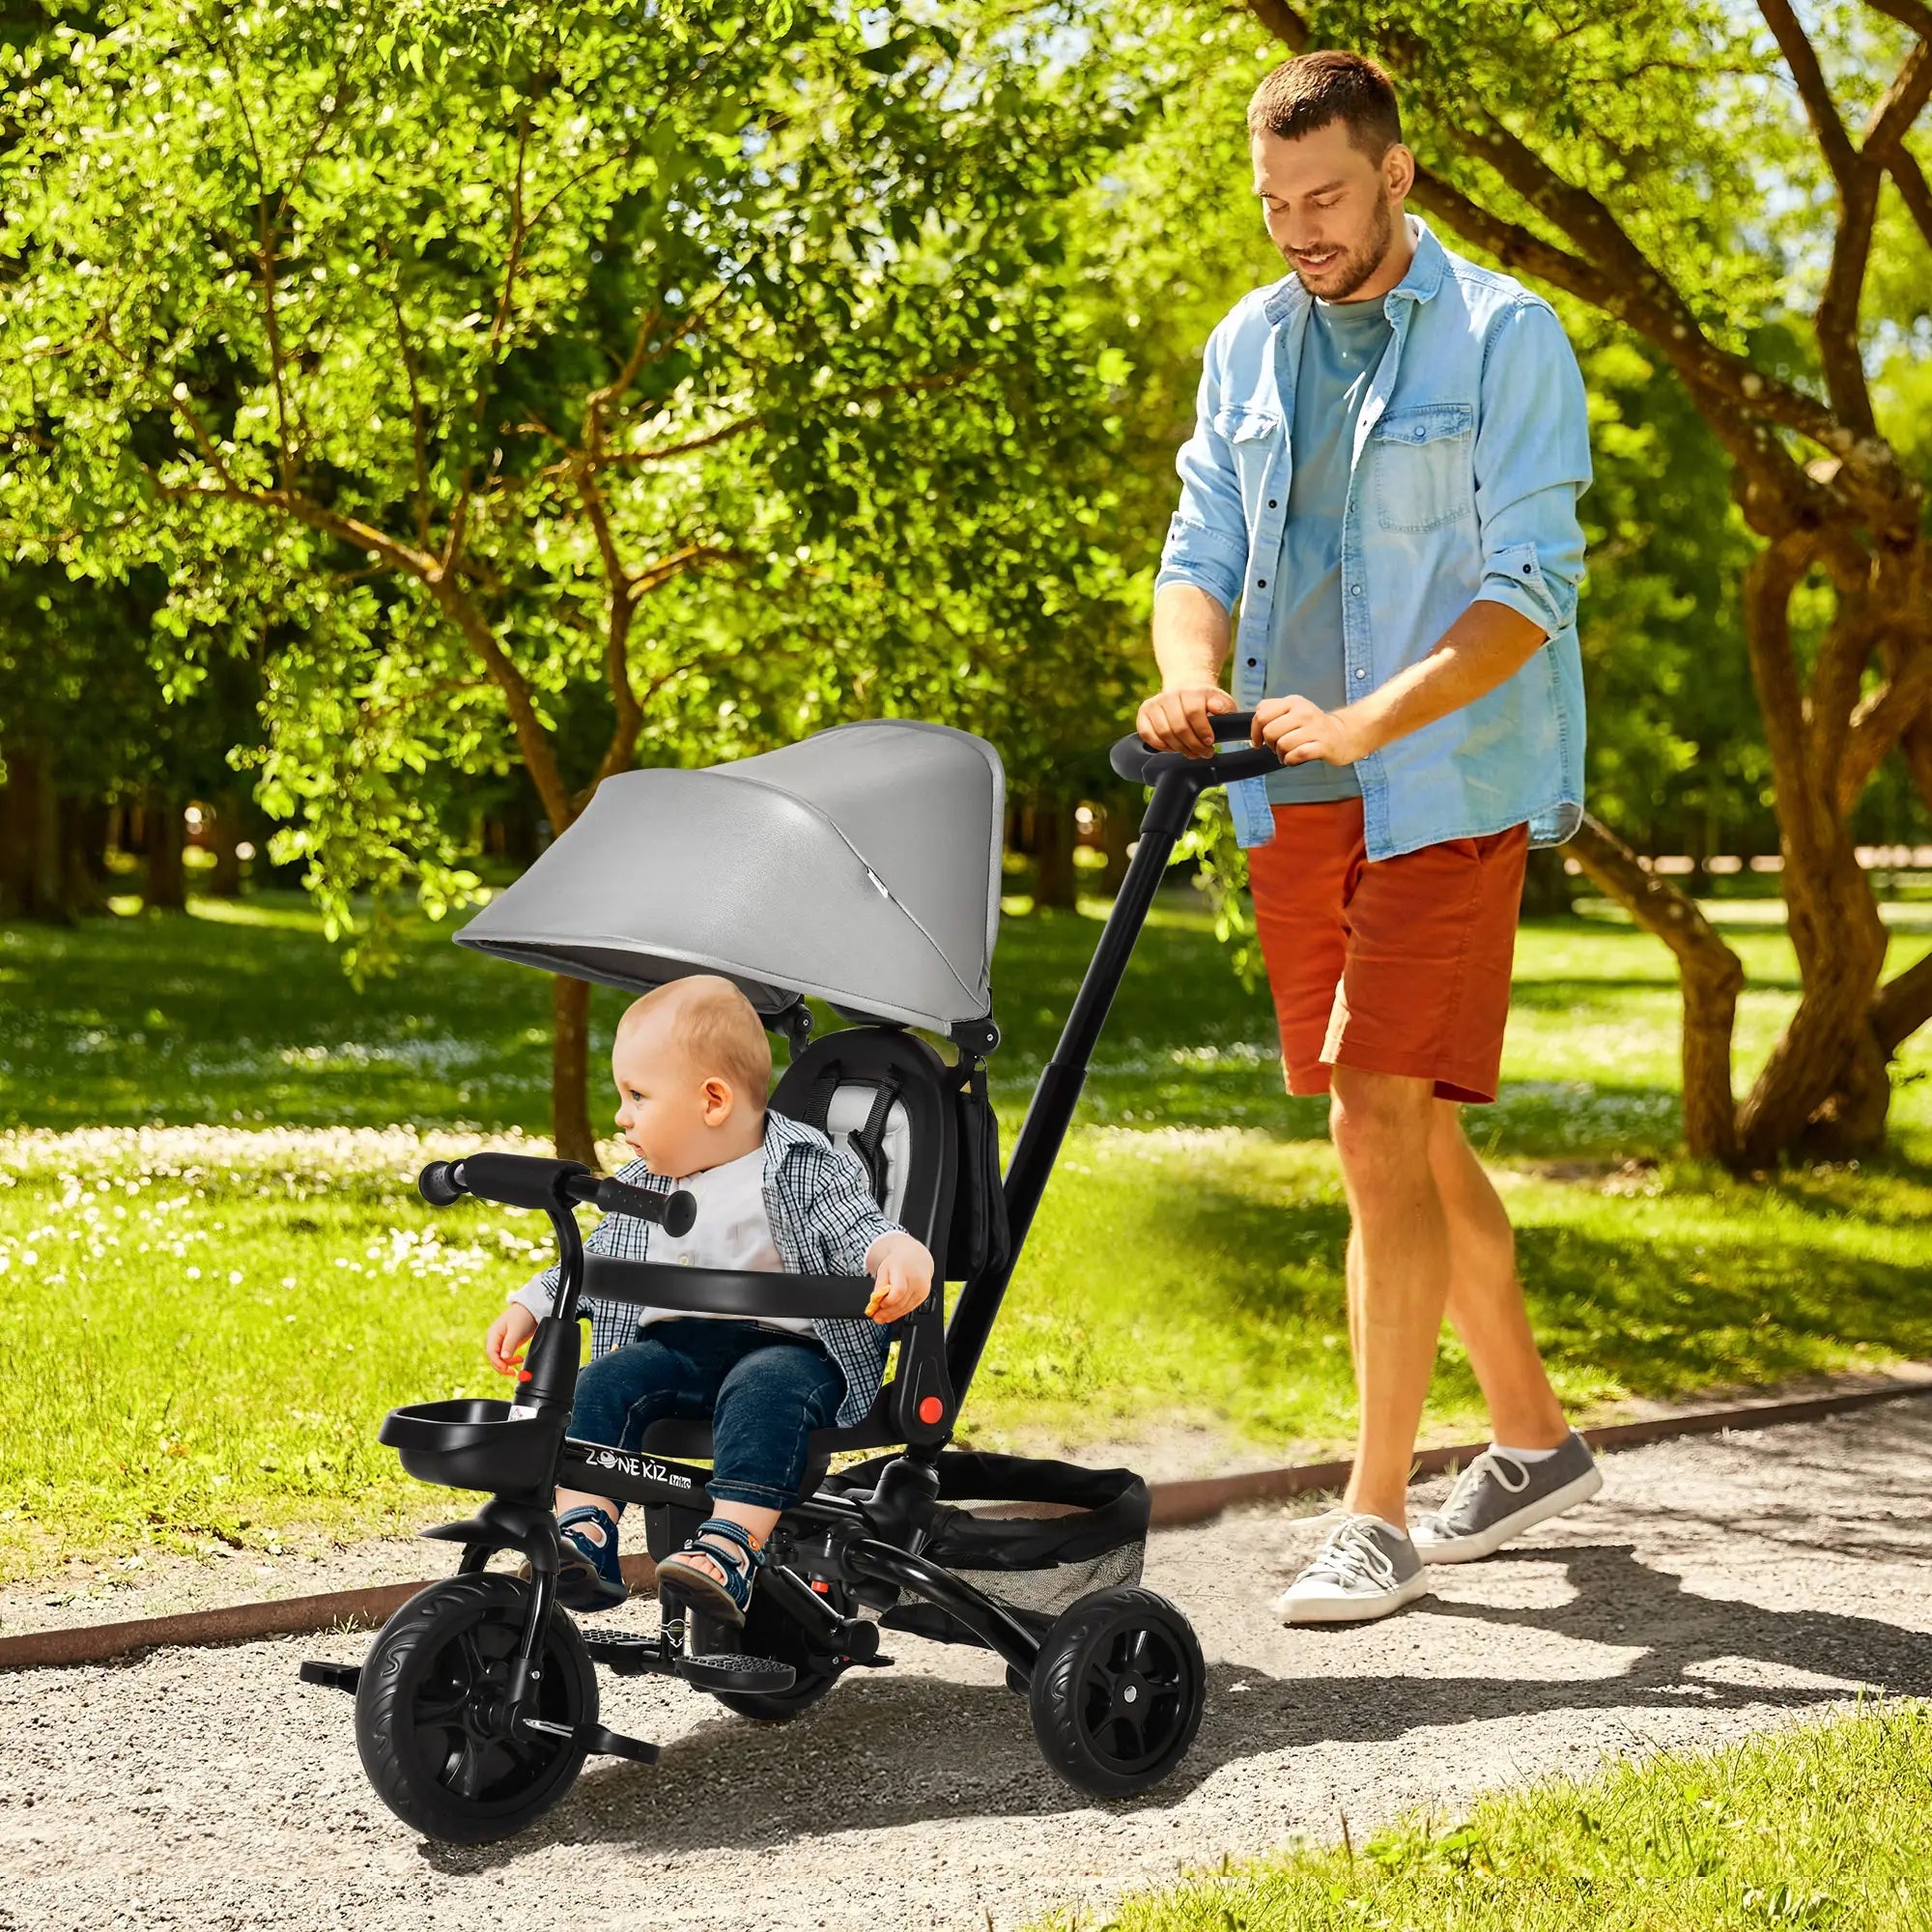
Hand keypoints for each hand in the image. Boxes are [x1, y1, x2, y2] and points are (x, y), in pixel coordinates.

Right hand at [485, 1303, 538, 1376]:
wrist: (531, 1308)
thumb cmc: (522, 1316)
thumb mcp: (516, 1330)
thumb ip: (510, 1344)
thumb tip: (504, 1358)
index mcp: (493, 1334)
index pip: (491, 1353)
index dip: (498, 1363)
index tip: (507, 1369)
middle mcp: (495, 1338)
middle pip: (494, 1358)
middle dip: (502, 1366)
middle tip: (514, 1371)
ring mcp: (501, 1341)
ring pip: (500, 1358)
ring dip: (507, 1364)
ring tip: (519, 1362)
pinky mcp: (508, 1343)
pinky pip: (506, 1356)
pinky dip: (511, 1360)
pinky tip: (518, 1360)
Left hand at [864, 1233, 933, 1324]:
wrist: (916, 1257)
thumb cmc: (898, 1262)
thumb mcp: (884, 1269)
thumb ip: (879, 1286)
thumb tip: (874, 1303)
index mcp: (904, 1270)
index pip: (898, 1291)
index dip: (888, 1301)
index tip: (879, 1305)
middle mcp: (916, 1280)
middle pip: (901, 1302)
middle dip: (887, 1312)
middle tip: (876, 1317)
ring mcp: (922, 1289)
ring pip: (906, 1308)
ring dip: (893, 1315)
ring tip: (881, 1318)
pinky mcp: (924, 1295)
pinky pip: (911, 1307)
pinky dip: (900, 1312)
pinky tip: (892, 1314)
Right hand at [1135, 686, 1235, 757]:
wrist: (1186, 689)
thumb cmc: (1204, 701)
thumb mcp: (1221, 700)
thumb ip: (1224, 706)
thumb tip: (1217, 708)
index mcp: (1190, 691)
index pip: (1193, 712)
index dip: (1202, 730)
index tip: (1210, 741)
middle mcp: (1170, 695)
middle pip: (1178, 727)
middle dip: (1193, 745)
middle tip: (1203, 752)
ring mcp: (1155, 703)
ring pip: (1163, 733)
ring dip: (1178, 748)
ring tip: (1190, 752)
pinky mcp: (1143, 712)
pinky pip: (1147, 734)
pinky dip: (1160, 745)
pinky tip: (1172, 747)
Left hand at [1252, 694, 1373, 767]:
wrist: (1344, 734)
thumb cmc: (1312, 726)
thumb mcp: (1293, 710)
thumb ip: (1272, 712)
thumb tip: (1254, 727)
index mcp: (1293, 702)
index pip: (1261, 714)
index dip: (1255, 732)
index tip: (1258, 741)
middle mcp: (1304, 712)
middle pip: (1269, 732)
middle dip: (1269, 744)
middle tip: (1278, 748)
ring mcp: (1315, 728)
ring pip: (1282, 745)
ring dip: (1281, 754)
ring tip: (1289, 753)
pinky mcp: (1323, 745)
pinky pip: (1297, 755)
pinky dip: (1291, 760)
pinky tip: (1295, 758)